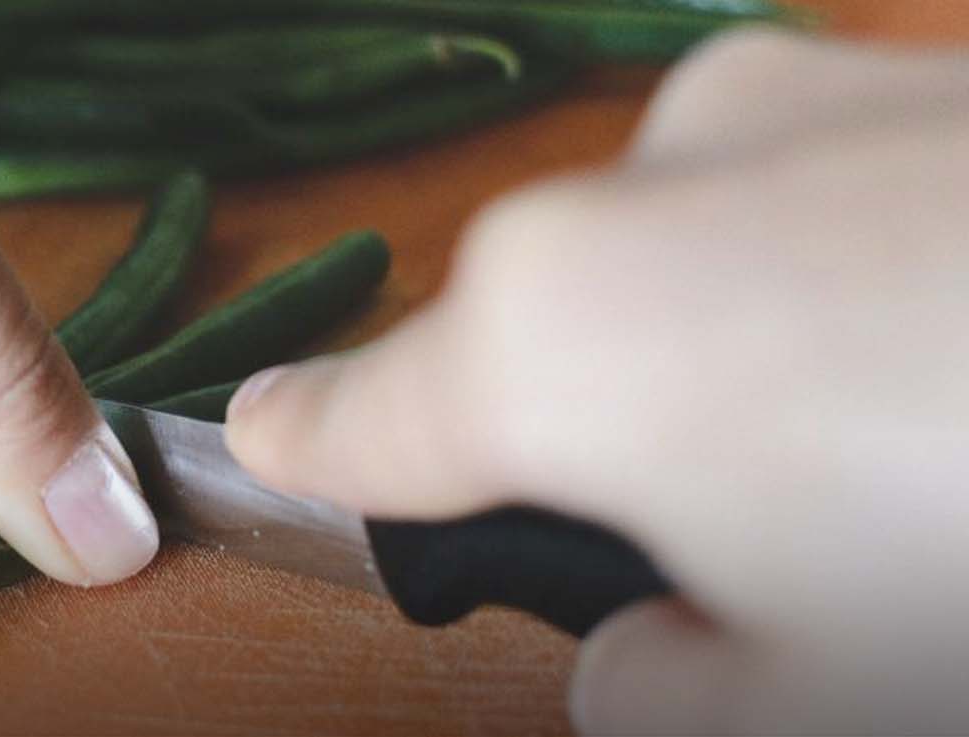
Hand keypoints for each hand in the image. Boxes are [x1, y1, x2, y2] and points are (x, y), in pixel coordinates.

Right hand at [224, 31, 968, 733]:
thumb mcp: (826, 695)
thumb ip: (659, 688)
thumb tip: (637, 661)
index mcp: (554, 351)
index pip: (353, 421)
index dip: (302, 459)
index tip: (274, 449)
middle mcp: (631, 189)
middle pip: (543, 340)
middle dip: (618, 440)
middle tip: (773, 562)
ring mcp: (773, 101)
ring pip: (684, 256)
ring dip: (747, 349)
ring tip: (926, 456)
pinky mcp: (902, 71)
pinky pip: (814, 193)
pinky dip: (860, 274)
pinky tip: (966, 354)